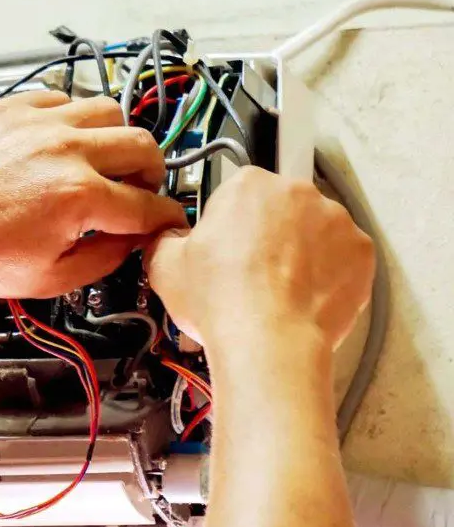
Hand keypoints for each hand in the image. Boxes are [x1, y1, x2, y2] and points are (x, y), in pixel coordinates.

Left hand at [0, 90, 185, 297]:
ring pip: (110, 111)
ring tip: (104, 159)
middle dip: (153, 173)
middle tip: (140, 189)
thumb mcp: (48, 278)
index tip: (169, 220)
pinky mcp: (15, 106)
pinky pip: (65, 97)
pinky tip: (64, 141)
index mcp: (79, 197)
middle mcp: (66, 150)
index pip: (148, 205)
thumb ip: (105, 260)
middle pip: (143, 146)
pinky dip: (76, 118)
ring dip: (118, 138)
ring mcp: (40, 121)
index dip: (167, 218)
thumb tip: (131, 239)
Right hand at [145, 167, 374, 372]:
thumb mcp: (165, 265)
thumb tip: (168, 238)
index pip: (238, 192)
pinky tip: (304, 296)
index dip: (229, 223)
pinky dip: (330, 273)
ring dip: (301, 251)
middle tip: (250, 272)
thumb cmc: (222, 301)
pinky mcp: (361, 251)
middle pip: (280, 207)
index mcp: (248, 184)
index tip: (226, 247)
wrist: (269, 343)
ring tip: (278, 289)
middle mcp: (296, 192)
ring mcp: (335, 219)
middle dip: (269, 233)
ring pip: (315, 230)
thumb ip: (166, 238)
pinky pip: (344, 256)